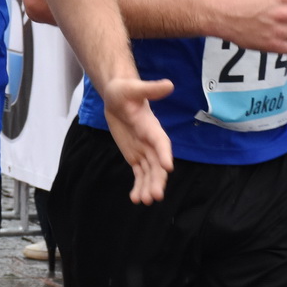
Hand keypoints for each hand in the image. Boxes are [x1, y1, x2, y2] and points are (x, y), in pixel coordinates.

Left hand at [96, 76, 174, 204]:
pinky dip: (139, 186)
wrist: (117, 96)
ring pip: (149, 172)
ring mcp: (143, 150)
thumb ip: (149, 89)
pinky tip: (136, 199)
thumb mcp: (133, 88)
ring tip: (145, 201)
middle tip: (155, 196)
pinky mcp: (135, 155)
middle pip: (157, 163)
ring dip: (148, 187)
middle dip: (157, 180)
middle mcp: (151, 141)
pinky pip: (139, 174)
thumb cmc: (124, 91)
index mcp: (151, 127)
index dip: (164, 153)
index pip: (161, 142)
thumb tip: (169, 84)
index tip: (167, 167)